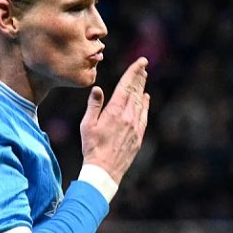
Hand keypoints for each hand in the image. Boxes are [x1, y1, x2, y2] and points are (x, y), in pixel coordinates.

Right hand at [80, 57, 150, 183]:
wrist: (104, 170)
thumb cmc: (92, 147)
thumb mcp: (87, 125)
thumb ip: (94, 105)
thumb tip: (98, 88)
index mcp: (115, 111)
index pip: (126, 86)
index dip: (134, 72)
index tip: (141, 61)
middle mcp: (128, 116)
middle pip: (136, 91)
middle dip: (139, 76)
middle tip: (144, 65)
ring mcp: (135, 126)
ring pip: (140, 102)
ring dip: (142, 88)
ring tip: (144, 77)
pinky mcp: (138, 136)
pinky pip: (144, 115)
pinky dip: (145, 104)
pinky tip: (145, 98)